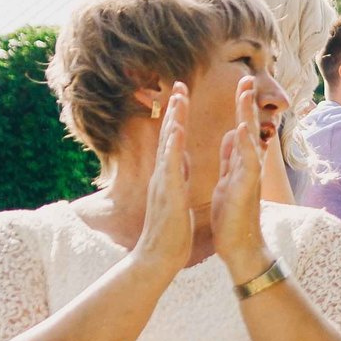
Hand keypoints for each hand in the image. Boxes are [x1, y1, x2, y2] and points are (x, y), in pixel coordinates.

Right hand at [133, 83, 195, 282]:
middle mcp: (163, 174)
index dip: (177, 118)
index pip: (173, 141)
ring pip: (168, 145)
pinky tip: (177, 129)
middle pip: (169, 136)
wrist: (158, 256)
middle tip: (179, 84)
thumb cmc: (169, 231)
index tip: (182, 96)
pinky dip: (174, 146)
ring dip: (173, 120)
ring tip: (178, 97)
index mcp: (169, 175)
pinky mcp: (169, 193)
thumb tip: (182, 159)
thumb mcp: (177, 195)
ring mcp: (164, 182)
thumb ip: (179, 176)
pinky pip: (172, 165)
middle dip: (174, 110)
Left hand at [212, 75, 272, 281]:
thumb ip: (232, 157)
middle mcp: (248, 166)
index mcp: (239, 163)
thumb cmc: (233, 216)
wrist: (240, 246)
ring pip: (250, 141)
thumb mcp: (228, 180)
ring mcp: (249, 176)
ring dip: (247, 116)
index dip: (240, 107)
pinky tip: (241, 129)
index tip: (241, 84)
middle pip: (248, 128)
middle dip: (246, 103)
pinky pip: (247, 163)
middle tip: (248, 78)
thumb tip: (233, 133)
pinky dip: (245, 145)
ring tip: (246, 94)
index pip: (240, 129)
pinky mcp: (246, 188)